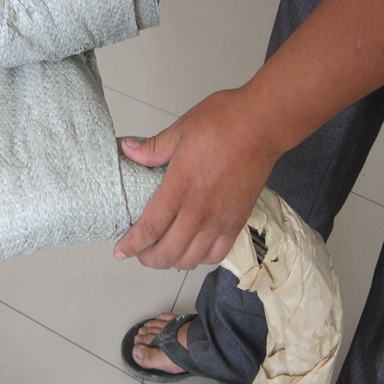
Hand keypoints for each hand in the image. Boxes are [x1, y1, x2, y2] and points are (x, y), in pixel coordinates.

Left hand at [113, 88, 280, 269]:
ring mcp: (220, 219)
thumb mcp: (180, 130)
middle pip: (168, 252)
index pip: (149, 228)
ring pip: (192, 259)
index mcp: (179, 187)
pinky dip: (201, 259)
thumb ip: (153, 148)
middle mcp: (199, 210)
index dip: (132, 245)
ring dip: (172, 262)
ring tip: (163, 254)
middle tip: (139, 253)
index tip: (120, 251)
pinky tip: (192, 251)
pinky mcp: (238, 221)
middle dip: (148, 259)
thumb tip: (128, 150)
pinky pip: (217, 254)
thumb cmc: (223, 122)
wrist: (263, 124)